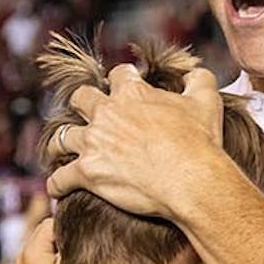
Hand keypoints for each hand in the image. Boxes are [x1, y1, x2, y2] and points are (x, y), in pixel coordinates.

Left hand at [47, 64, 223, 219]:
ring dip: (59, 143)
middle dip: (81, 104)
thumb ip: (200, 79)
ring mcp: (94, 143)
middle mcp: (107, 114)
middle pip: (80, 99)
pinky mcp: (87, 173)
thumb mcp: (206, 102)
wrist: (191, 180)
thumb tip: (195, 74)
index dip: (120, 81)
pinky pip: (60, 178)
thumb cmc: (200, 142)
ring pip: (61, 138)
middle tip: (85, 114)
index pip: (118, 75)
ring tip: (59, 150)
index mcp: (132, 94)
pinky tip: (56, 189)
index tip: (123, 87)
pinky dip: (57, 184)